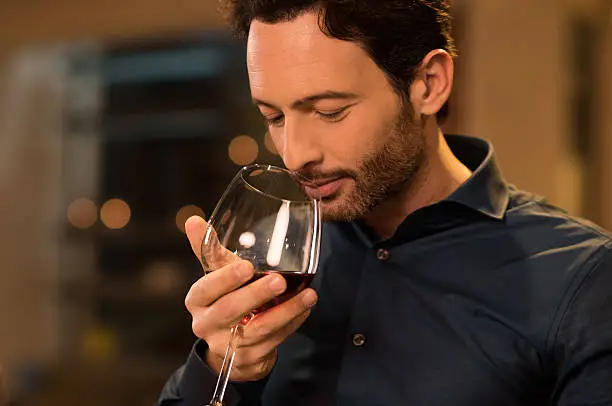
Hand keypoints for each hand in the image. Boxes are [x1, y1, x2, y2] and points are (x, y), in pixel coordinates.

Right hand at [184, 216, 317, 380]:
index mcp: (197, 300)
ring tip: (308, 295)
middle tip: (279, 280)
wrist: (228, 345)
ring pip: (257, 329)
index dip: (225, 279)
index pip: (205, 288)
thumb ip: (209, 249)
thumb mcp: (216, 275)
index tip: (246, 266)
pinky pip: (273, 341)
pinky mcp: (248, 359)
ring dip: (285, 311)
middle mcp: (206, 324)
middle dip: (256, 294)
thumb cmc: (224, 299)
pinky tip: (305, 308)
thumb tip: (193, 219)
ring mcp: (227, 345)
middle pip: (229, 310)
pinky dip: (292, 323)